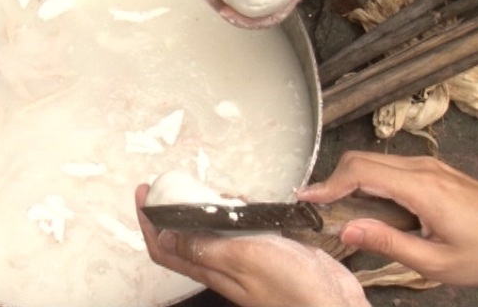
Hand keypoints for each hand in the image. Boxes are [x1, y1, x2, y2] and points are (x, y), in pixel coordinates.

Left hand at [135, 184, 369, 306]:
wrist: (334, 304)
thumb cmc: (293, 289)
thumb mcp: (243, 259)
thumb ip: (205, 247)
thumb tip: (165, 235)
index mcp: (211, 269)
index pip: (165, 248)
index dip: (149, 223)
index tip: (144, 194)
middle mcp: (223, 265)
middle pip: (185, 236)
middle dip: (175, 208)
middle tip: (174, 182)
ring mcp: (246, 259)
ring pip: (215, 230)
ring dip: (208, 207)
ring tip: (213, 188)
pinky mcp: (269, 252)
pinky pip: (244, 229)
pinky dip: (240, 212)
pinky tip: (249, 203)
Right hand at [298, 150, 477, 285]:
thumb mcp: (436, 261)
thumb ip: (388, 243)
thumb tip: (347, 230)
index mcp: (421, 188)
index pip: (360, 171)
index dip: (328, 184)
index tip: (306, 197)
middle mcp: (422, 169)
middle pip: (361, 159)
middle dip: (333, 180)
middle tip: (317, 206)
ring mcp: (428, 167)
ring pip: (374, 161)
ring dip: (351, 180)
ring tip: (340, 210)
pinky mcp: (432, 171)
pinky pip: (389, 167)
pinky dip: (369, 180)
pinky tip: (369, 205)